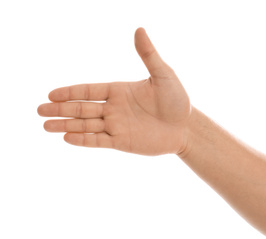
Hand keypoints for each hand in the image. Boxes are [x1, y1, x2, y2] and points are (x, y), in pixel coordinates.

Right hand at [38, 28, 190, 155]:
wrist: (186, 127)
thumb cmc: (177, 100)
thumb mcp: (163, 75)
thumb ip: (148, 55)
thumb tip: (139, 29)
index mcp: (119, 91)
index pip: (89, 91)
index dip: (70, 92)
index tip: (51, 93)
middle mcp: (114, 108)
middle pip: (82, 108)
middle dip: (61, 109)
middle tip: (39, 110)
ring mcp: (117, 126)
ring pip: (86, 126)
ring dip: (66, 125)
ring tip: (45, 126)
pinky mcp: (122, 142)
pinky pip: (99, 141)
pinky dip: (84, 140)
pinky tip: (67, 137)